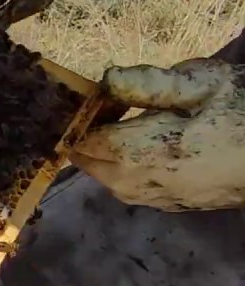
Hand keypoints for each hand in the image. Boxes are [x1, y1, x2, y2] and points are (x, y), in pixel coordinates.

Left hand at [71, 58, 244, 210]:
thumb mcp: (205, 84)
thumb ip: (150, 83)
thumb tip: (106, 79)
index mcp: (145, 151)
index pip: (85, 141)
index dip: (80, 118)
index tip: (88, 98)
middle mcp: (142, 181)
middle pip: (90, 165)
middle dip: (86, 139)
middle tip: (101, 111)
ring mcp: (158, 198)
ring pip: (108, 181)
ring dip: (103, 157)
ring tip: (118, 128)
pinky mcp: (172, 205)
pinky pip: (130, 189)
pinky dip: (122, 170)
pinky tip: (139, 149)